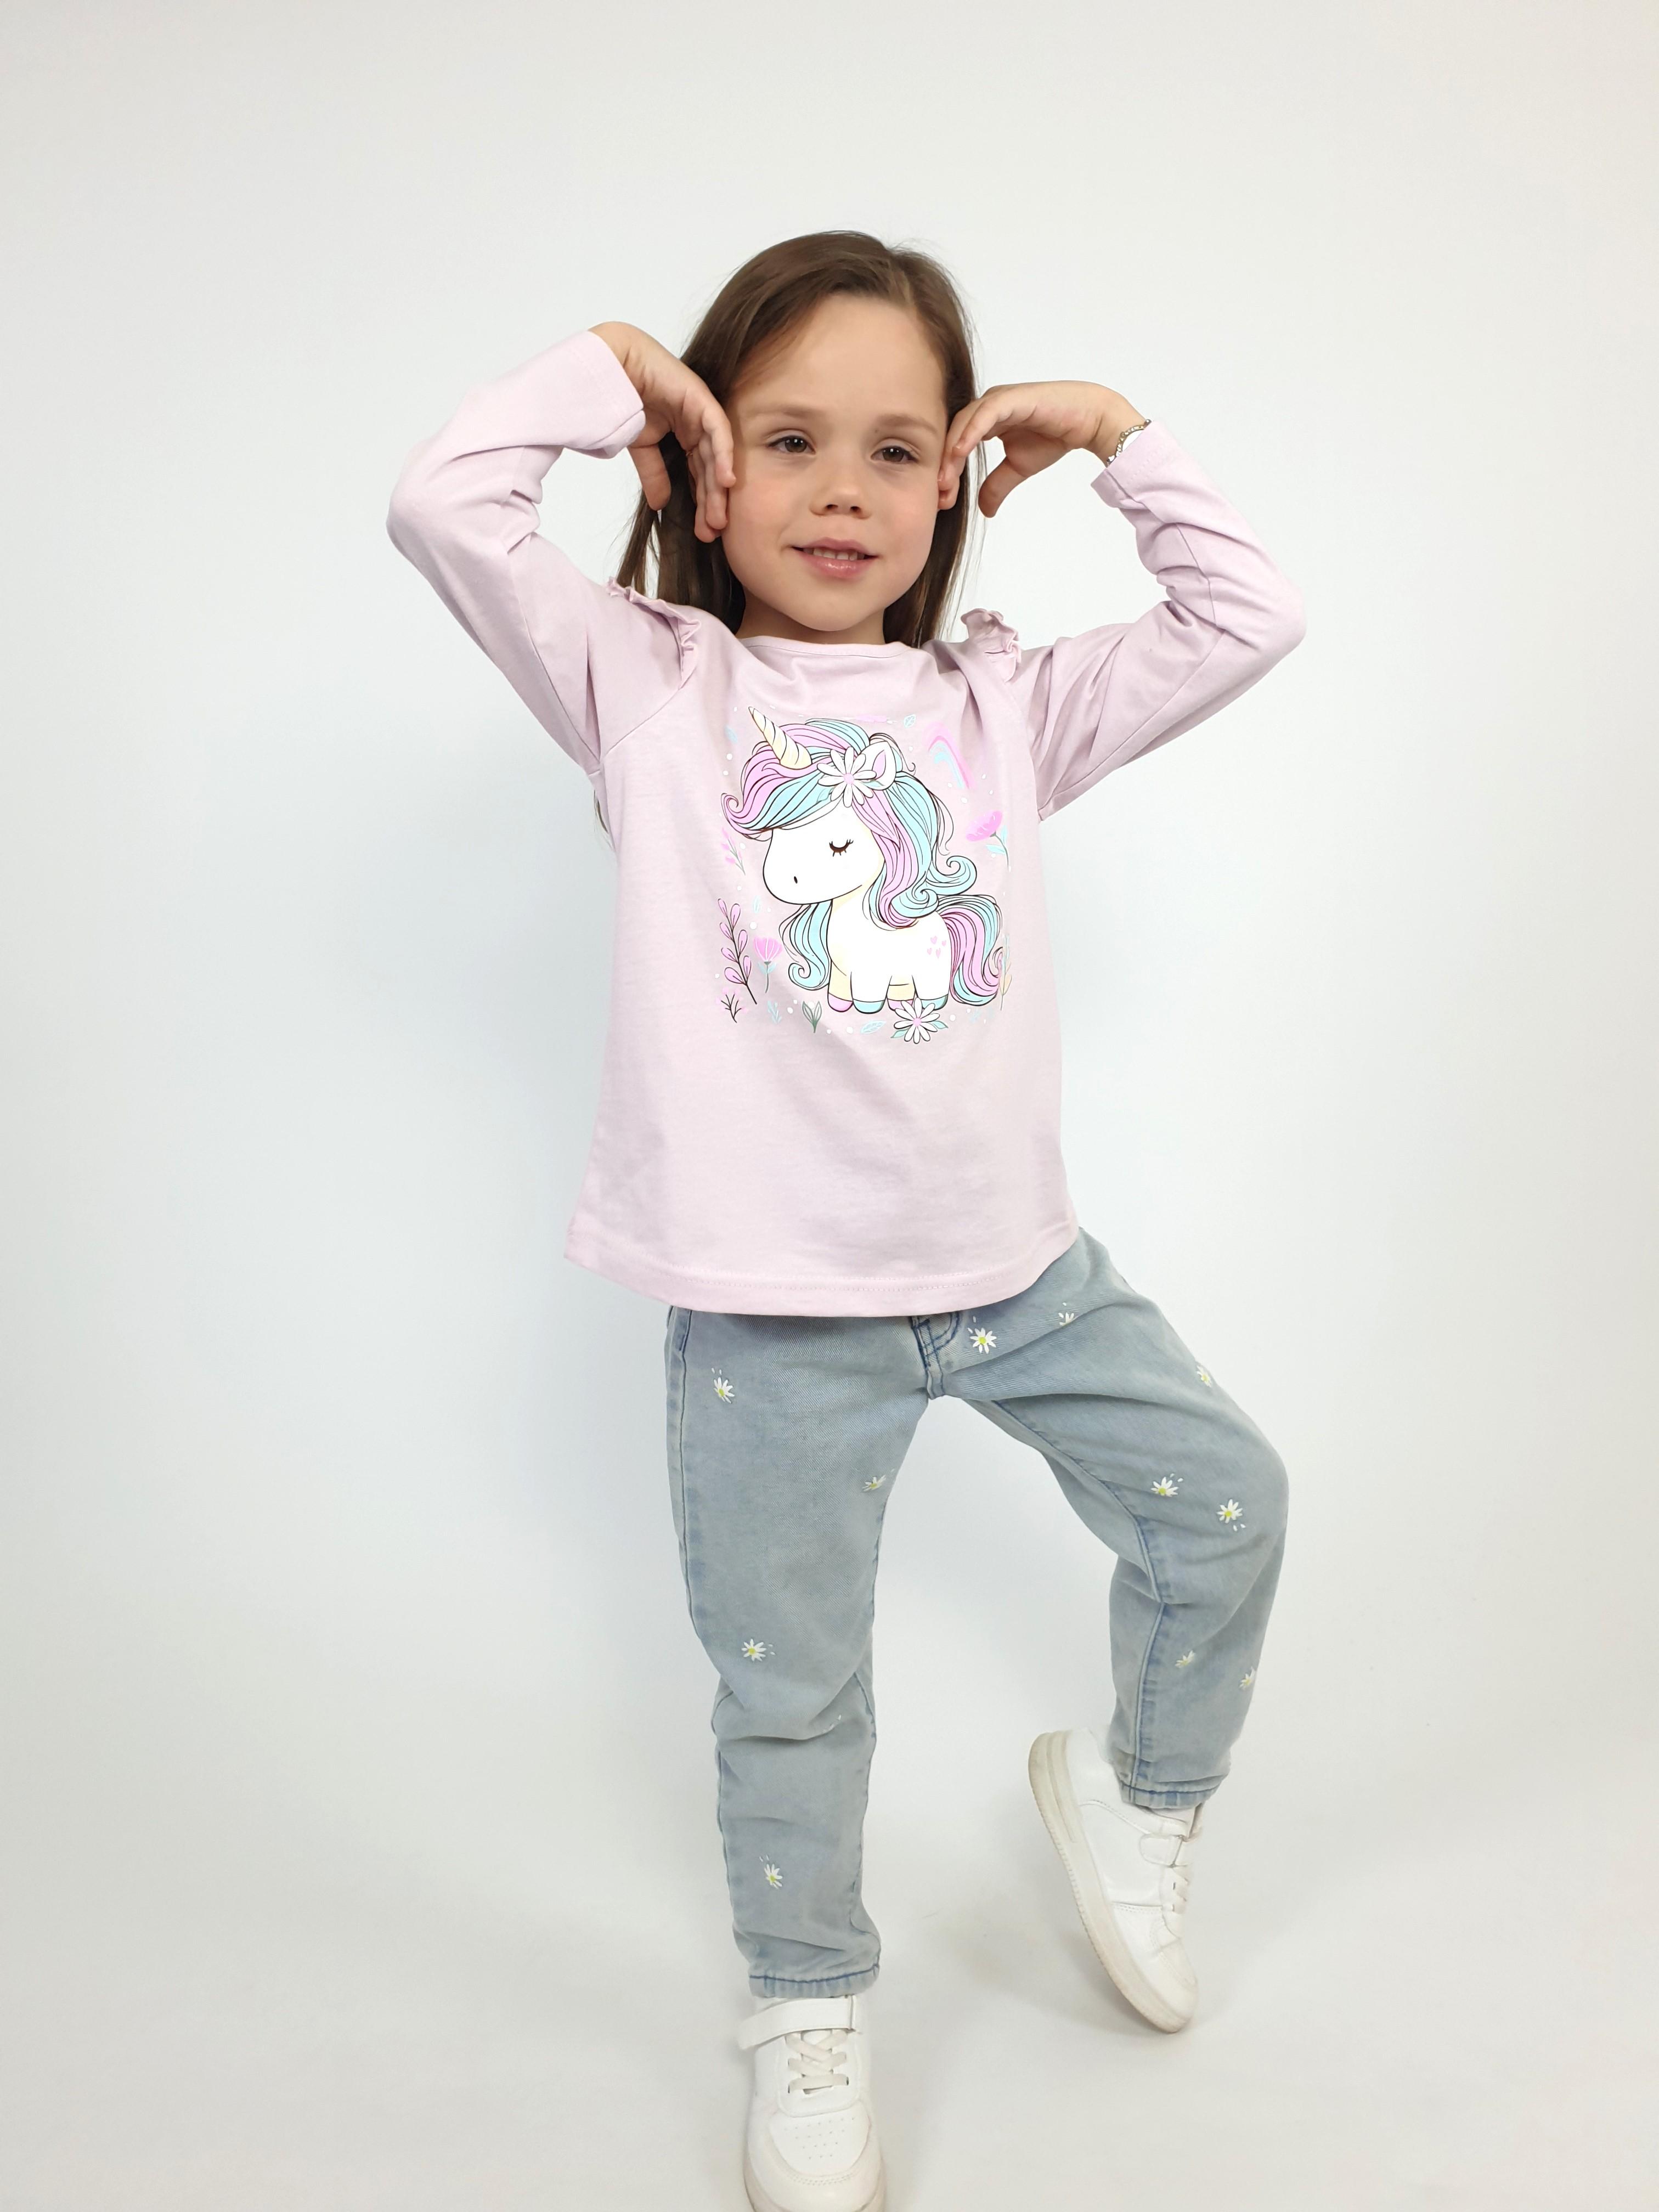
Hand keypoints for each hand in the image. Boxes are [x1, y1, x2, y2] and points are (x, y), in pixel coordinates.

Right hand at [589, 322, 734, 540]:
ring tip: (718, 517)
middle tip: (712, 532)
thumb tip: (661, 505)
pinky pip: (719, 431)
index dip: (701, 502)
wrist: (611, 369)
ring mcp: (702, 411)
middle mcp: (698, 425)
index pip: (699, 473)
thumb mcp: (641, 448)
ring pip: (717, 455)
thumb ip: (655, 474)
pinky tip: (726, 481)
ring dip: (718, 487)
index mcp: (686, 434)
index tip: (702, 532)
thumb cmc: (623, 400)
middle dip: (712, 502)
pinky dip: (724, 456)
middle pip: (711, 469)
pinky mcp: (701, 399)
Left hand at [940, 380, 1146, 517]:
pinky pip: (984, 415)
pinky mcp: (1011, 398)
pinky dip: (970, 432)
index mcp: (986, 420)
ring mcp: (998, 399)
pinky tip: (960, 453)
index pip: (956, 444)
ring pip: (964, 424)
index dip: (947, 471)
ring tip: (945, 480)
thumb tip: (984, 511)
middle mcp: (987, 406)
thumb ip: (997, 485)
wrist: (1087, 421)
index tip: (942, 499)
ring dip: (952, 453)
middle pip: (954, 435)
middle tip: (938, 495)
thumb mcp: (1018, 468)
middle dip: (943, 465)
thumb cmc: (1053, 436)